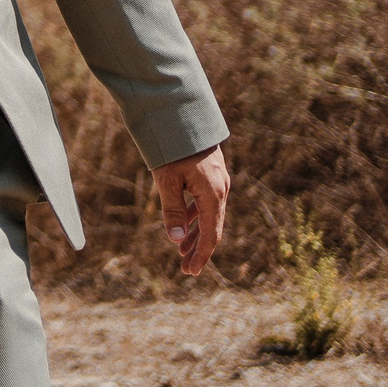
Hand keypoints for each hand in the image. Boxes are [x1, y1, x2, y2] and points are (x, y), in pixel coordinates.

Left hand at [154, 144, 230, 276]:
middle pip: (212, 227)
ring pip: (208, 215)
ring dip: (195, 233)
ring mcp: (217, 181)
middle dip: (199, 249)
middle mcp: (221, 189)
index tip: (191, 272)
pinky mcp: (210, 174)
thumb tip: (175, 239)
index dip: (201, 255)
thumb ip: (172, 210)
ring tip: (182, 251)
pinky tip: (183, 225)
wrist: (182, 114)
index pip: (210, 234)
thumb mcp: (167, 180)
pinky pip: (205, 202)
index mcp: (213, 194)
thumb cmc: (173, 148)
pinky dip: (194, 216)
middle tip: (186, 269)